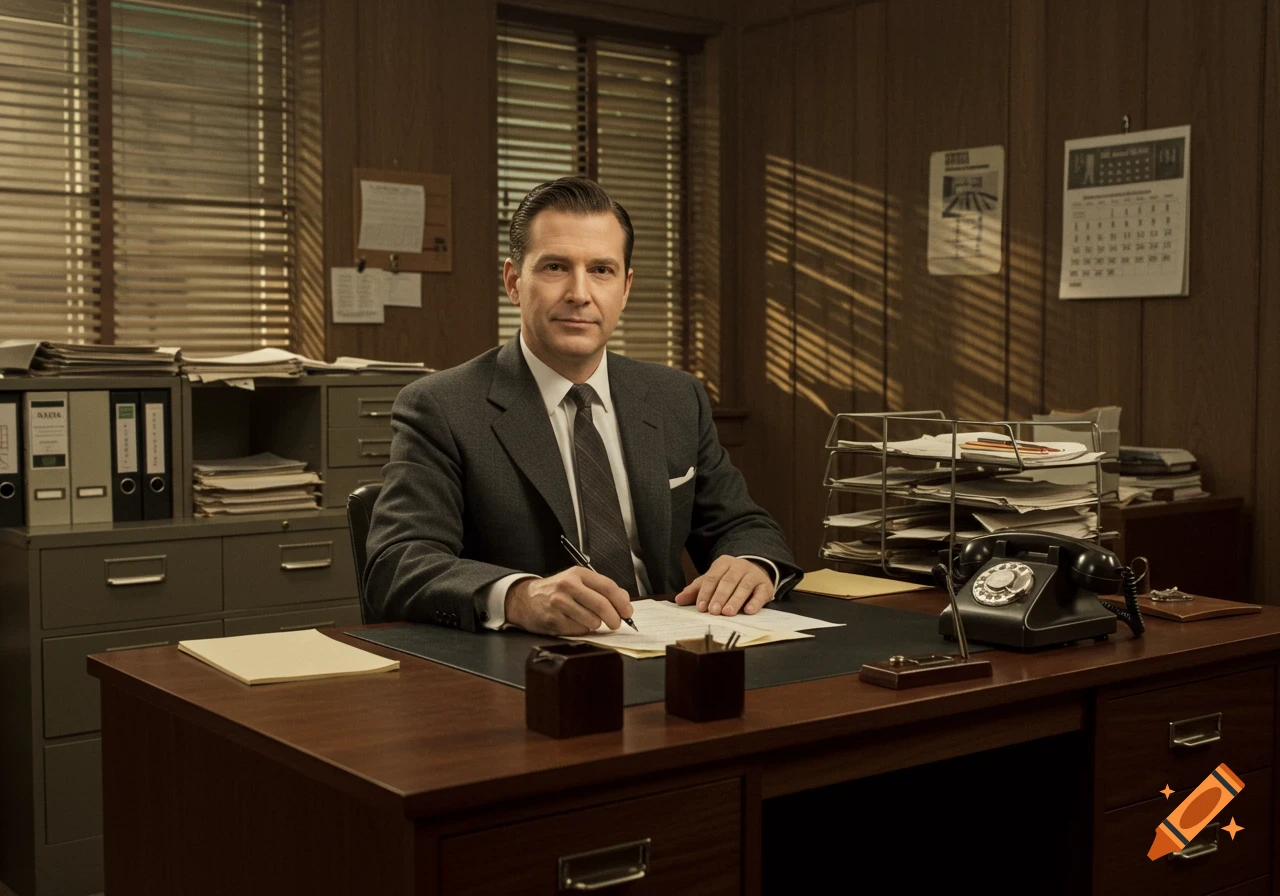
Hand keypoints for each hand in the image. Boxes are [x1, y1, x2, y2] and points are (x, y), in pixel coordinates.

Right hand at [505, 567, 633, 635]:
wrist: (525, 599)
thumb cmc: (555, 591)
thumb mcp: (577, 581)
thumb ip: (601, 588)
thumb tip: (624, 599)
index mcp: (578, 574)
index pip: (607, 587)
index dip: (621, 602)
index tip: (628, 612)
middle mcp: (568, 586)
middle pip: (602, 605)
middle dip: (614, 618)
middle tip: (616, 623)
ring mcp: (559, 603)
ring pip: (592, 620)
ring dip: (595, 624)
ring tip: (588, 619)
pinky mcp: (554, 620)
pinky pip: (579, 630)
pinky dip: (582, 629)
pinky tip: (574, 622)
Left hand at [674, 556, 773, 616]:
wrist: (755, 571)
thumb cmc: (729, 579)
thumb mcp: (712, 581)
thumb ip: (696, 590)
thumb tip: (679, 600)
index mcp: (723, 563)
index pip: (712, 577)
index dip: (706, 592)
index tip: (701, 607)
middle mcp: (739, 566)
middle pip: (728, 581)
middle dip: (720, 597)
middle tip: (713, 611)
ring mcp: (753, 575)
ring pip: (744, 586)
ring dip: (735, 600)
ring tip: (728, 612)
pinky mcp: (765, 585)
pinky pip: (760, 593)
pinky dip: (755, 602)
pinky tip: (749, 611)